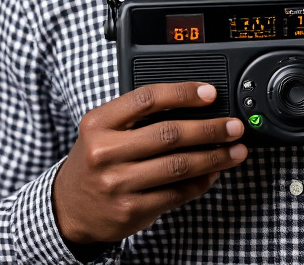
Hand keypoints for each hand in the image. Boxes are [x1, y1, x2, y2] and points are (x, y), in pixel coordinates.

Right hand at [52, 82, 246, 243]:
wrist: (68, 208)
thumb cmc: (95, 161)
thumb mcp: (103, 130)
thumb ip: (138, 117)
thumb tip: (196, 109)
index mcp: (98, 123)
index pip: (147, 99)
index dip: (183, 93)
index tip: (210, 94)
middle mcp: (105, 152)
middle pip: (169, 134)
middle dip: (210, 129)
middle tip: (234, 127)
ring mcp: (118, 183)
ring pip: (178, 166)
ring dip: (214, 157)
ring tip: (235, 151)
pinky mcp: (132, 210)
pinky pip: (177, 193)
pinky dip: (201, 182)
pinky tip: (213, 173)